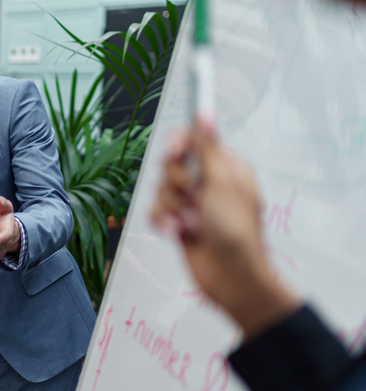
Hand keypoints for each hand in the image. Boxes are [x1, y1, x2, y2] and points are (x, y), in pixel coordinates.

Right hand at [149, 119, 299, 336]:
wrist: (231, 278)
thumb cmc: (235, 232)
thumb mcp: (221, 183)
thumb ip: (207, 147)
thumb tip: (204, 112)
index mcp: (225, 167)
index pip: (193, 140)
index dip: (179, 144)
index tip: (176, 153)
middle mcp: (207, 182)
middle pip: (170, 165)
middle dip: (175, 184)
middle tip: (193, 197)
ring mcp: (192, 203)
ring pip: (160, 189)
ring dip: (172, 208)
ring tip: (190, 223)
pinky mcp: (179, 221)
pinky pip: (156, 211)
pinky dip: (164, 222)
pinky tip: (178, 233)